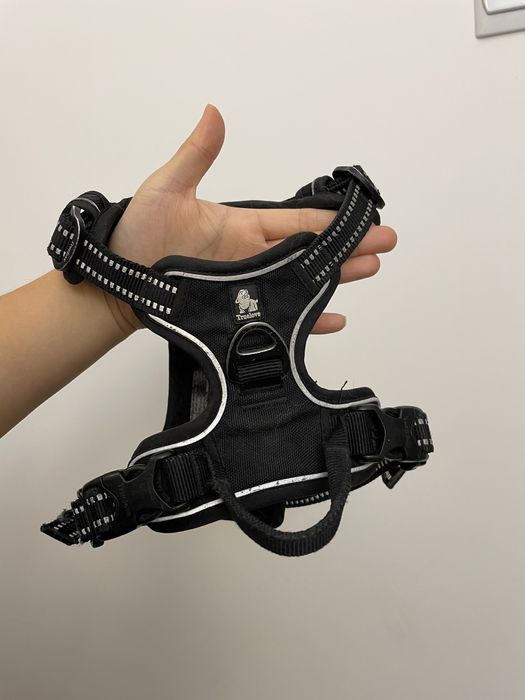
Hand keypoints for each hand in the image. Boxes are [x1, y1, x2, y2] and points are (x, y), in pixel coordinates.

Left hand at [109, 104, 396, 333]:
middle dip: (348, 248)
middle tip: (385, 246)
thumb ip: (195, 156)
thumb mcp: (166, 190)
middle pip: (309, 252)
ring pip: (302, 283)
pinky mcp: (238, 313)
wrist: (119, 282)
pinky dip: (308, 320)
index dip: (330, 220)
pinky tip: (335, 319)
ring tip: (371, 272)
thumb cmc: (138, 235)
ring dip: (337, 278)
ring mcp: (248, 287)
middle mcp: (252, 256)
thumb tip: (214, 112)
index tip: (363, 218)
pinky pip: (280, 318)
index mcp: (243, 226)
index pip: (297, 221)